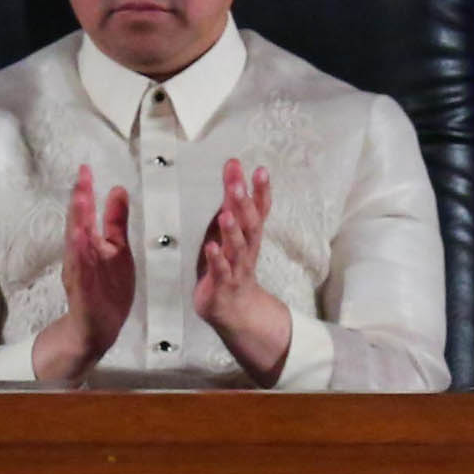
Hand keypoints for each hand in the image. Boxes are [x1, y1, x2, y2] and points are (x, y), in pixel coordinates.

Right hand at [27, 166, 133, 385]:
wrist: (97, 326)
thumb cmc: (105, 285)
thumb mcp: (116, 249)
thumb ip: (115, 220)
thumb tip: (117, 189)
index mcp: (90, 244)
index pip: (85, 213)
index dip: (85, 191)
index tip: (85, 168)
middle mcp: (81, 256)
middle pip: (78, 224)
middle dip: (79, 202)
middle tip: (81, 178)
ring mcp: (81, 274)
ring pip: (76, 247)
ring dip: (77, 225)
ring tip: (79, 201)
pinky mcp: (83, 293)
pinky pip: (80, 275)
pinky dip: (79, 260)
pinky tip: (80, 242)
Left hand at [194, 159, 293, 383]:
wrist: (235, 309)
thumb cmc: (232, 263)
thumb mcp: (234, 227)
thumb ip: (233, 199)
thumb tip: (233, 164)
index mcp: (250, 235)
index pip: (260, 210)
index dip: (261, 191)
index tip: (260, 171)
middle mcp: (247, 250)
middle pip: (250, 226)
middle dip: (245, 206)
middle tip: (238, 185)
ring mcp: (236, 268)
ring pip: (237, 248)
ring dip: (232, 231)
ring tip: (225, 215)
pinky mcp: (222, 284)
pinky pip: (221, 272)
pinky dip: (217, 260)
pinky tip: (212, 247)